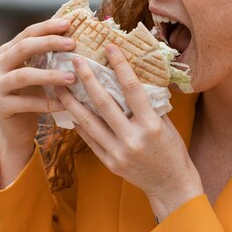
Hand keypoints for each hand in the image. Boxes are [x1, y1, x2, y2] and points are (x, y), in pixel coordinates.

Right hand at [0, 17, 76, 149]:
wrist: (16, 128)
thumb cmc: (32, 96)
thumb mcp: (39, 72)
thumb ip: (48, 57)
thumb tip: (76, 37)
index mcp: (6, 52)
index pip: (27, 33)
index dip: (47, 28)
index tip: (69, 25)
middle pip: (23, 48)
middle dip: (49, 44)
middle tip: (73, 45)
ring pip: (23, 76)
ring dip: (50, 75)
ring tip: (72, 78)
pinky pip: (26, 103)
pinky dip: (47, 103)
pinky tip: (65, 104)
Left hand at [56, 45, 202, 220]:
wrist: (171, 185)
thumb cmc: (172, 150)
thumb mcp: (166, 124)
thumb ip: (149, 104)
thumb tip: (131, 78)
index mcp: (151, 125)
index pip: (132, 89)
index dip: (120, 65)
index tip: (109, 46)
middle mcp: (132, 138)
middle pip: (104, 103)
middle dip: (87, 79)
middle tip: (75, 60)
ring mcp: (118, 152)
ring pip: (88, 122)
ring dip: (71, 101)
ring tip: (59, 84)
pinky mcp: (108, 163)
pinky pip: (89, 139)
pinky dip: (78, 123)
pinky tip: (68, 109)